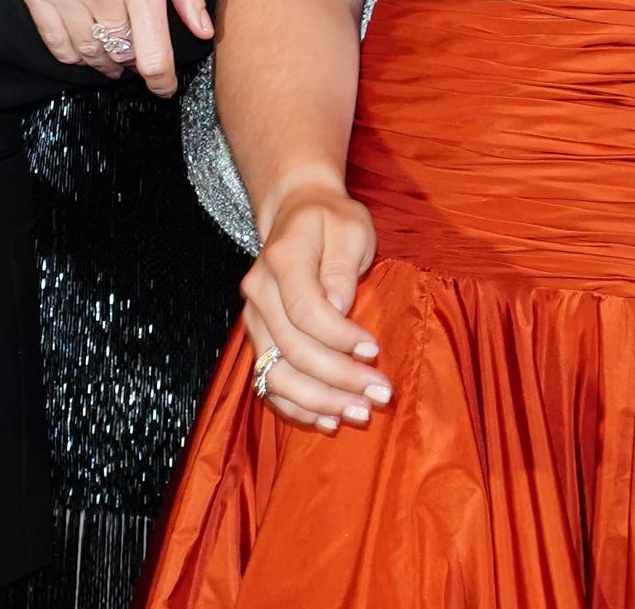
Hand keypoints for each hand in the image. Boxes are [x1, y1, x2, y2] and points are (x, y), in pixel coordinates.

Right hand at [0, 0, 209, 96]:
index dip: (161, 81)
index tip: (164, 88)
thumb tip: (204, 30)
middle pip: (121, 56)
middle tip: (134, 56)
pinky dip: (71, 54)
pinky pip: (55, 43)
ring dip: (102, 61)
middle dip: (131, 63)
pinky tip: (82, 46)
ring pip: (87, 53)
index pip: (154, 54)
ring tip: (109, 56)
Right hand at [242, 179, 387, 432]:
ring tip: (359, 413)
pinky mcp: (259, 339)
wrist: (295, 213)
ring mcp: (254, 319)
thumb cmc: (330, 220)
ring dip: (319, 402)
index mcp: (282, 260)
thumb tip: (337, 308)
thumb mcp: (349, 227)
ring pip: (276, 375)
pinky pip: (269, 384)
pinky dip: (296, 408)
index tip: (374, 350)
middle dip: (339, 379)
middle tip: (380, 395)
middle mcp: (259, 293)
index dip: (340, 338)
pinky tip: (327, 421)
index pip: (305, 311)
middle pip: (292, 350)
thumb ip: (341, 267)